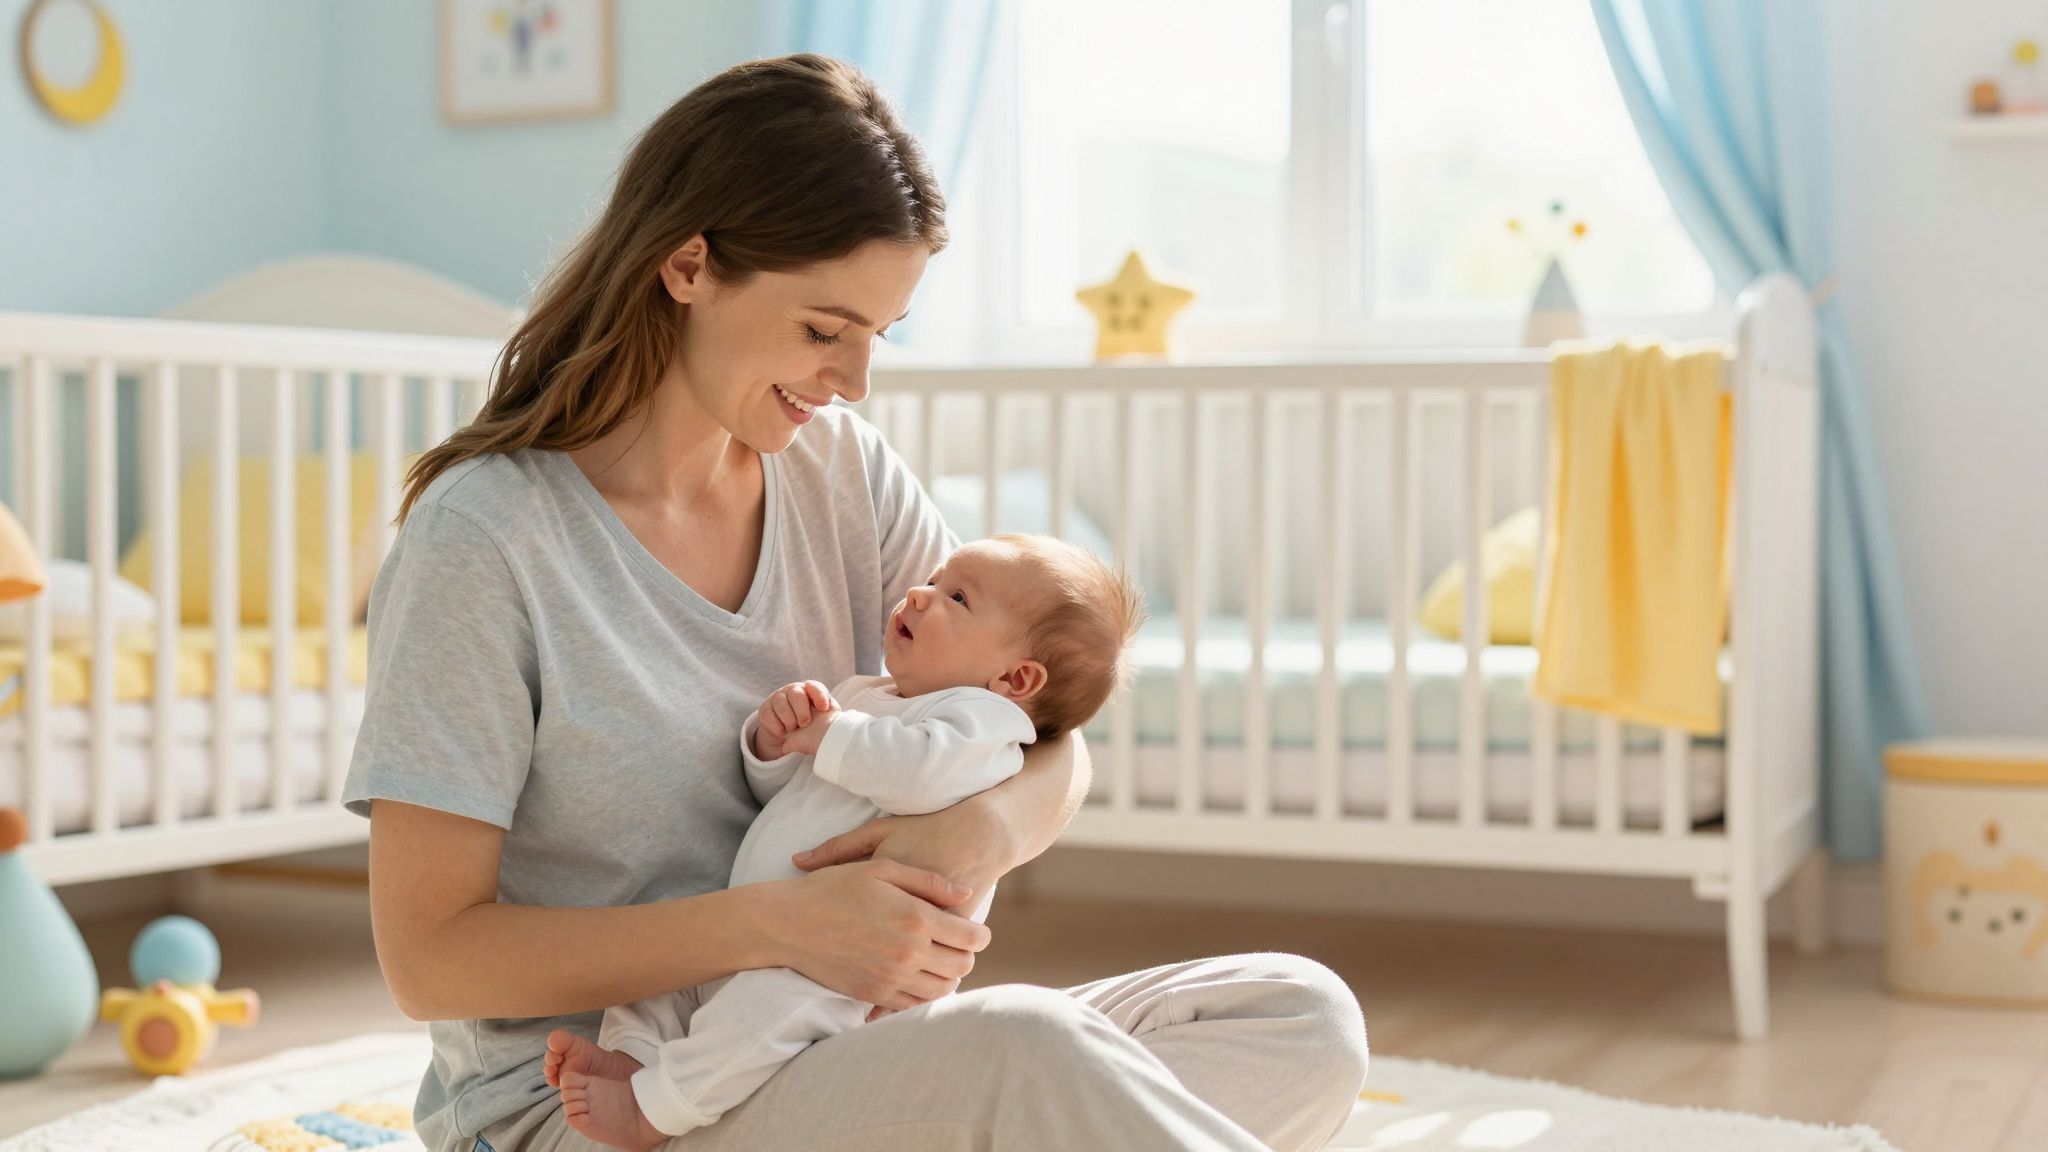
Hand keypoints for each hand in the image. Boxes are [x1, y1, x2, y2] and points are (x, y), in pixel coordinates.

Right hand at [753, 681, 836, 759]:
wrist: (789, 733)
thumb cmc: (811, 722)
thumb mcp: (823, 718)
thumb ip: (830, 714)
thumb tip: (836, 717)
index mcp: (809, 690)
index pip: (814, 687)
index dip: (819, 695)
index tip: (824, 709)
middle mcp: (793, 690)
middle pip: (796, 694)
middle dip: (801, 710)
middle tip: (805, 723)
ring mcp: (777, 698)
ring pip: (781, 704)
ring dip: (788, 720)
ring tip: (792, 729)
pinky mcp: (765, 709)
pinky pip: (768, 715)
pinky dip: (776, 727)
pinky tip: (782, 732)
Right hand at [792, 795, 1016, 1019]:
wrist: (787, 923)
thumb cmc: (834, 887)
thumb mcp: (882, 869)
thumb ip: (928, 882)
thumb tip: (964, 894)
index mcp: (915, 919)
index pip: (971, 938)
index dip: (980, 935)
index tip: (975, 930)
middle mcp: (907, 953)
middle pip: (962, 966)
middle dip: (966, 955)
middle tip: (956, 944)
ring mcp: (890, 978)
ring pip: (942, 989)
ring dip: (947, 976)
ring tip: (937, 960)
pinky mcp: (872, 994)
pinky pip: (913, 1004)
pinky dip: (922, 994)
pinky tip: (916, 976)